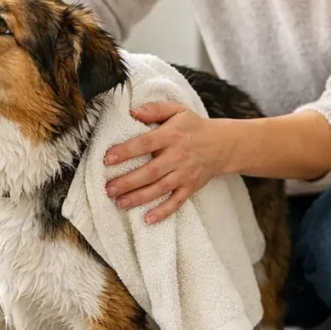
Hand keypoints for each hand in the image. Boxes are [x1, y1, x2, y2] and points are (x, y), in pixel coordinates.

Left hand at [104, 102, 232, 223]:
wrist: (223, 144)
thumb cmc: (193, 127)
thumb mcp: (177, 110)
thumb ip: (155, 109)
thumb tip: (132, 112)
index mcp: (172, 135)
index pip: (145, 143)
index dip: (126, 151)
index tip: (107, 159)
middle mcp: (178, 156)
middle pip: (150, 171)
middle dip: (128, 182)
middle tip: (108, 189)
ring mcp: (185, 174)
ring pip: (160, 189)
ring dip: (139, 198)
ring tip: (119, 203)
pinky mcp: (190, 187)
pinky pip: (176, 202)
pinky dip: (163, 212)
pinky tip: (147, 219)